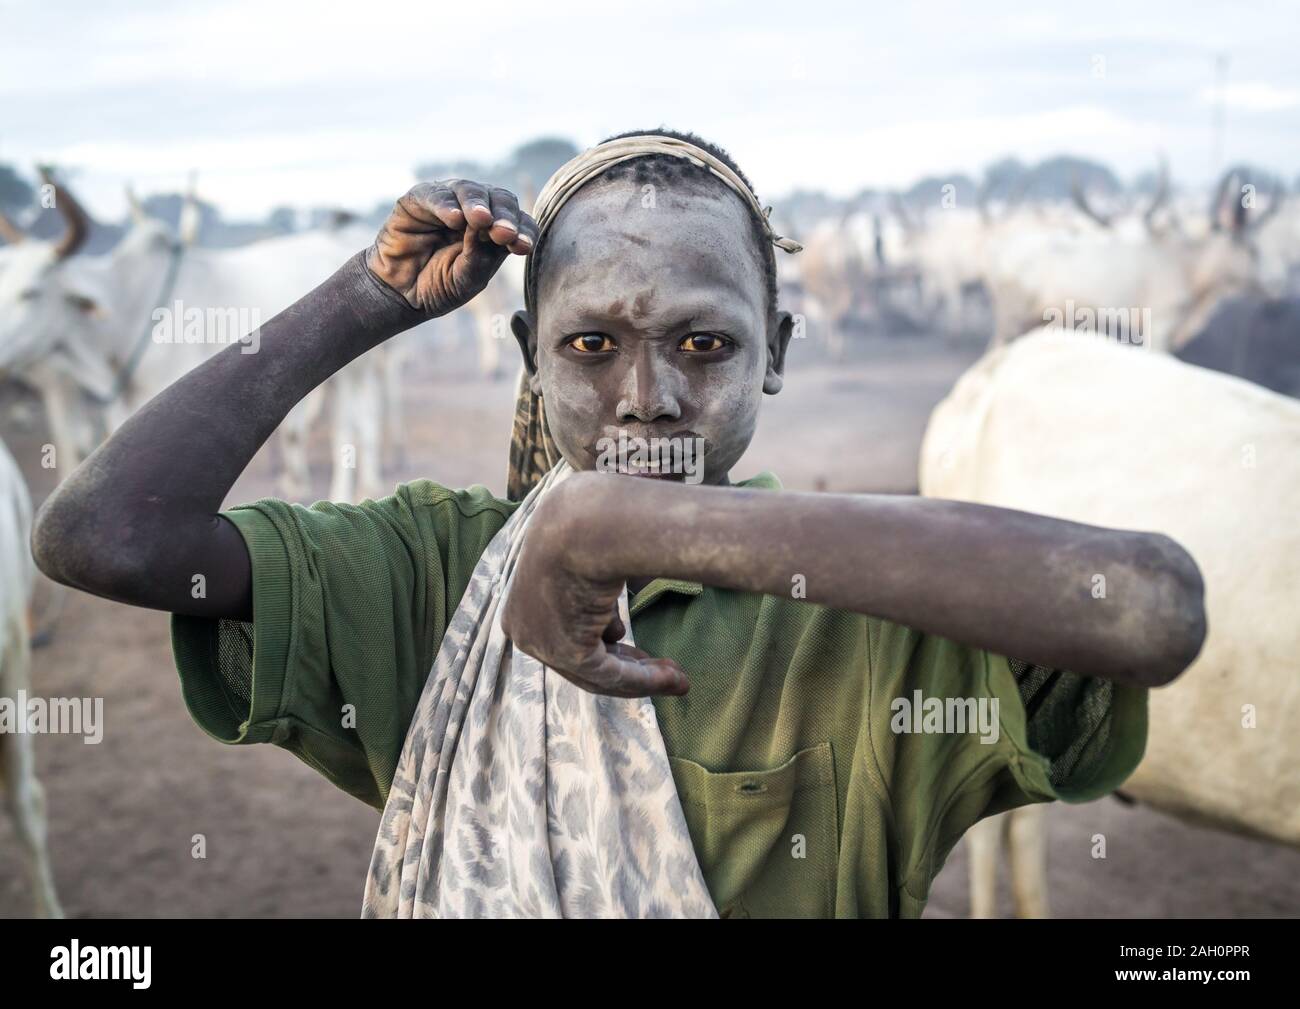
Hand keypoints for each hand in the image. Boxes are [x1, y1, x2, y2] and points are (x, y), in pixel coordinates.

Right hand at [366, 179, 537, 315]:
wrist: (400, 294)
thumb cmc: (438, 286)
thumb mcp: (467, 280)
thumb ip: (480, 258)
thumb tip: (487, 229)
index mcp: (495, 231)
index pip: (519, 222)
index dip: (523, 231)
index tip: (522, 247)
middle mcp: (475, 211)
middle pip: (500, 199)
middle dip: (505, 215)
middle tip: (504, 233)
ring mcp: (448, 202)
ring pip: (469, 190)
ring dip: (478, 205)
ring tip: (481, 220)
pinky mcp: (419, 199)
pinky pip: (435, 194)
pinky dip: (446, 205)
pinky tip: (454, 219)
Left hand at [499, 482, 689, 697]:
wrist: (587, 522)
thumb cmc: (591, 525)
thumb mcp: (586, 555)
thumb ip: (594, 588)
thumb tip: (611, 608)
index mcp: (522, 595)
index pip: (562, 628)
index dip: (601, 638)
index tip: (628, 640)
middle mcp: (523, 624)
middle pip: (578, 655)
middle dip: (625, 664)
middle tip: (663, 670)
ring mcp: (540, 642)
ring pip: (596, 671)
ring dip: (642, 676)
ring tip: (677, 676)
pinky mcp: (565, 653)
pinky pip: (610, 675)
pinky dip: (644, 680)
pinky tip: (674, 677)